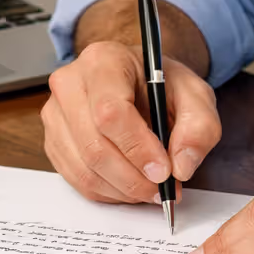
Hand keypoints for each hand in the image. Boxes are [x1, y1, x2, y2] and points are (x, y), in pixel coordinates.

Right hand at [41, 40, 220, 203]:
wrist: (139, 83)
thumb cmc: (162, 86)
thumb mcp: (196, 96)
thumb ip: (199, 127)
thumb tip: (181, 165)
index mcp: (103, 61)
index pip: (110, 111)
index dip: (137, 148)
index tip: (164, 171)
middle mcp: (70, 84)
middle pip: (94, 146)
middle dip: (133, 178)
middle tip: (163, 189)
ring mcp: (56, 114)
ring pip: (84, 169)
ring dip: (123, 190)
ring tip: (152, 189)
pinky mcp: (54, 141)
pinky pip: (77, 179)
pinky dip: (108, 192)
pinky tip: (130, 185)